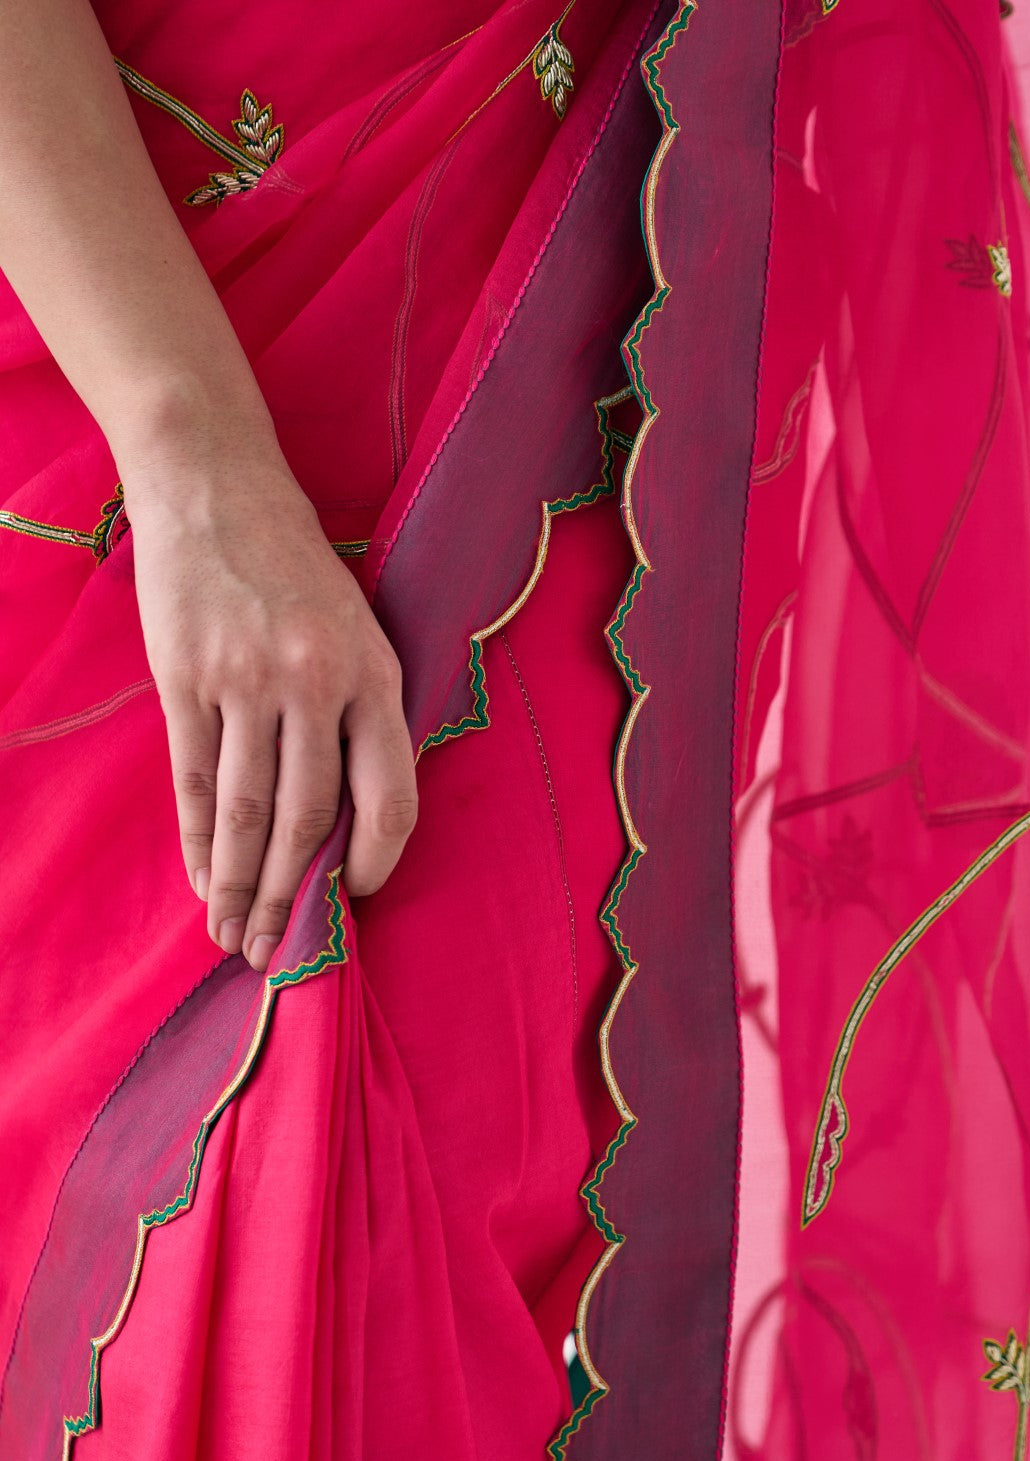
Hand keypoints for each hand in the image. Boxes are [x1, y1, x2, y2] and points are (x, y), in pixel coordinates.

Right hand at [124, 448, 417, 972]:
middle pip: (307, 817)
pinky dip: (195, 840)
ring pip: (245, 811)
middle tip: (274, 953)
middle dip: (289, 896)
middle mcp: (316, 682)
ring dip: (238, 885)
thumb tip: (348, 818)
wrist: (217, 485)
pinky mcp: (186, 678)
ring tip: (231, 935)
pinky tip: (199, 877)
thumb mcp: (360, 626)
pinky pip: (193, 780)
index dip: (373, 859)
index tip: (351, 898)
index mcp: (375, 673)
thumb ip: (362, 712)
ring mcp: (246, 680)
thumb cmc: (296, 566)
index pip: (390, 794)